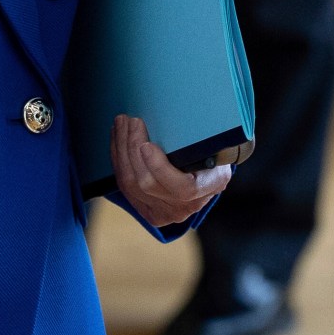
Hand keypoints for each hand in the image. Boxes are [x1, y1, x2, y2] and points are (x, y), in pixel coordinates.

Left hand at [112, 114, 230, 226]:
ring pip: (130, 184)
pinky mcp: (146, 211)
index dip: (160, 168)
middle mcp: (184, 207)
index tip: (146, 145)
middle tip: (130, 120)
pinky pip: (125, 187)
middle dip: (132, 148)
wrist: (207, 175)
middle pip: (147, 184)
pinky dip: (118, 161)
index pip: (181, 188)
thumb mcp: (216, 144)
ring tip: (120, 124)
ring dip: (121, 150)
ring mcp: (163, 213)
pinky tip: (117, 140)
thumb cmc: (212, 151)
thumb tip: (188, 121)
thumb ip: (202, 141)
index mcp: (208, 188)